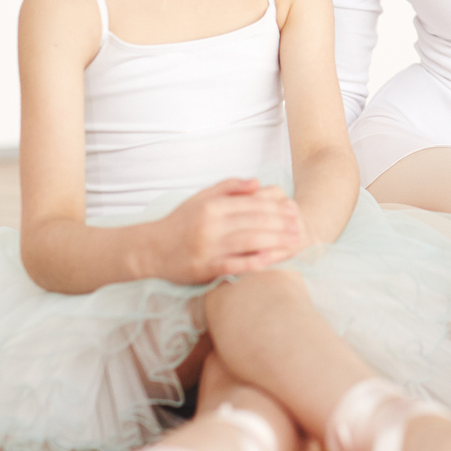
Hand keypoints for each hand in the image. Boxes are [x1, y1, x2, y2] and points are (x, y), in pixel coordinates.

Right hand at [160, 178, 303, 282]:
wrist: (150, 249)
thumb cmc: (179, 222)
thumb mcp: (200, 197)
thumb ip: (228, 187)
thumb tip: (258, 182)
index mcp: (211, 205)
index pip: (250, 204)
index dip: (275, 206)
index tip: (293, 209)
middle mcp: (211, 224)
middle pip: (254, 221)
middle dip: (281, 224)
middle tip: (300, 227)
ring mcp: (209, 247)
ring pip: (249, 241)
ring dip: (276, 242)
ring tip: (294, 243)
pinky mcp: (206, 267)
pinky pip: (236, 264)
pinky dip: (256, 262)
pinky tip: (273, 260)